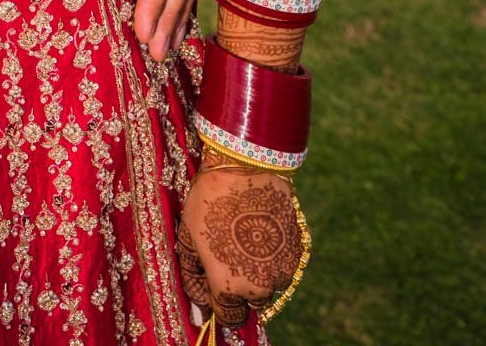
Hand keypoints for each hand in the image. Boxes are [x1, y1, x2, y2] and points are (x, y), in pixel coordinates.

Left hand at [177, 162, 300, 328]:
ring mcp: (282, 271)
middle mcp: (259, 287)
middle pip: (250, 303)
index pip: (228, 317)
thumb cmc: (210, 200)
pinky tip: (260, 233)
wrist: (246, 168)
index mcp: (229, 286)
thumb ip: (192, 277)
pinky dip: (273, 258)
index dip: (219, 304)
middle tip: (228, 257)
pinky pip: (284, 268)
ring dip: (259, 274)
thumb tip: (199, 309)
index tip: (214, 286)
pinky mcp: (297, 253)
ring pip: (270, 287)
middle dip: (239, 288)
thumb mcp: (188, 238)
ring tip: (244, 240)